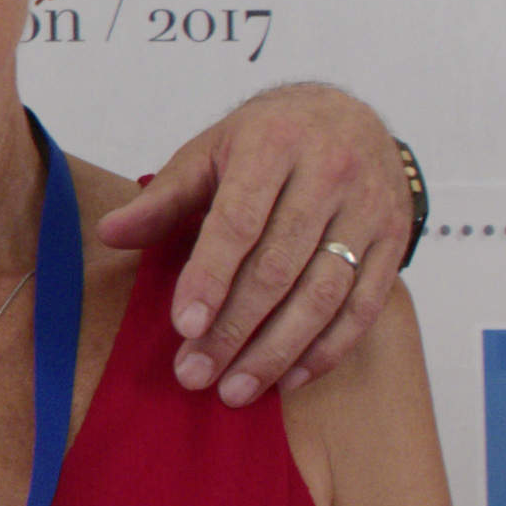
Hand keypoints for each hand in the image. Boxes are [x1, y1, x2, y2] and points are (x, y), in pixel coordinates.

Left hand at [96, 80, 407, 407]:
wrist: (352, 115)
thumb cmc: (269, 138)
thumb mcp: (211, 150)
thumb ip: (164, 197)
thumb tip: (111, 234)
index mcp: (273, 144)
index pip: (239, 221)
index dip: (210, 277)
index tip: (184, 326)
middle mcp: (328, 174)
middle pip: (280, 267)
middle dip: (235, 329)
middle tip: (196, 375)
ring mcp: (368, 210)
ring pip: (324, 294)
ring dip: (278, 351)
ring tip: (235, 390)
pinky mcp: (393, 241)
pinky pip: (362, 307)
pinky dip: (325, 350)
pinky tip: (287, 379)